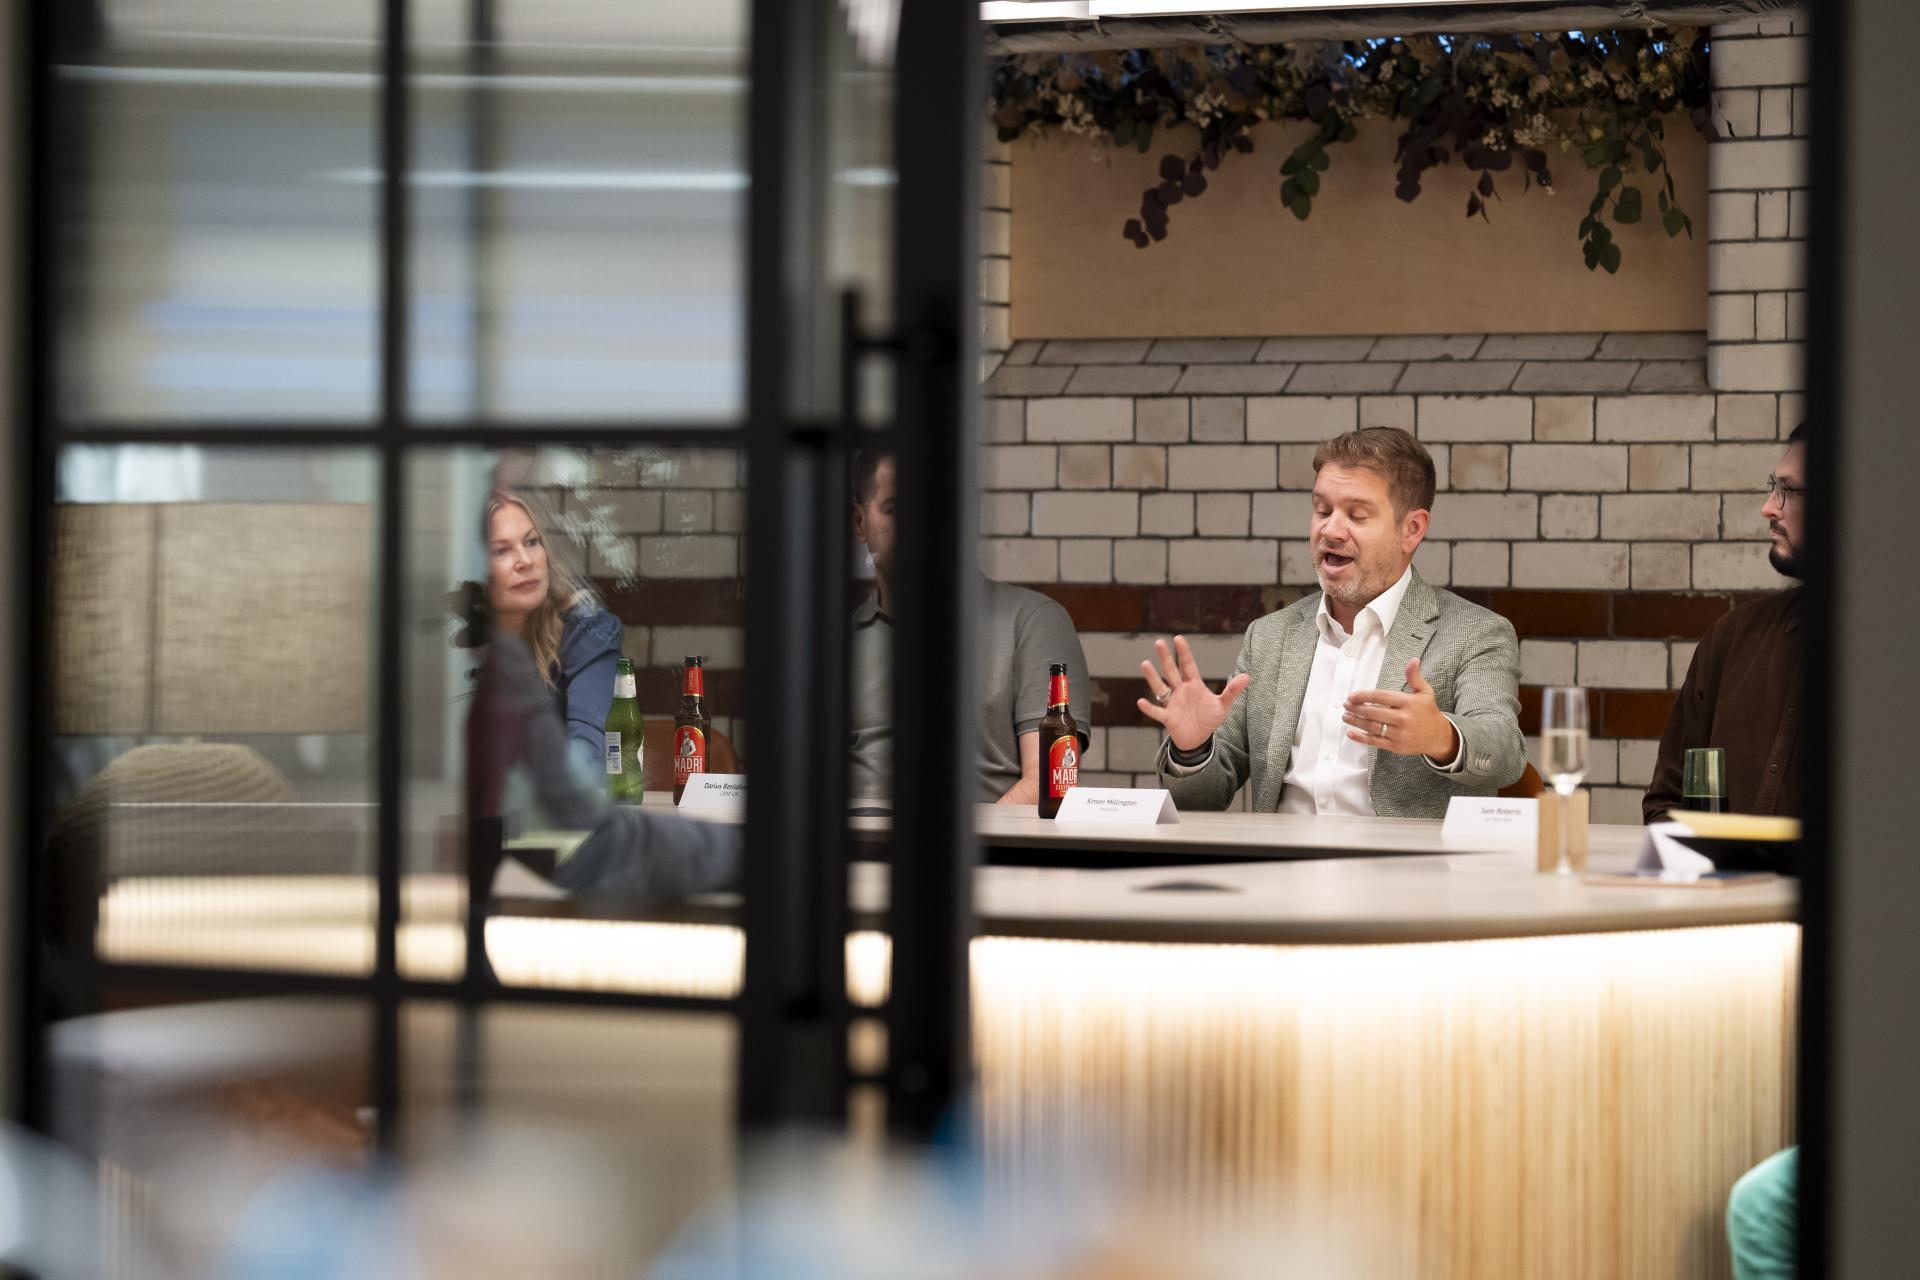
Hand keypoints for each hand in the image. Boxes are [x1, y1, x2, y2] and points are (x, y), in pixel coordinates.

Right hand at [1136, 636, 1251, 751]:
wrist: (1198, 739)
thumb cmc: (1208, 719)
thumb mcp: (1223, 705)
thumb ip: (1232, 691)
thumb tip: (1247, 676)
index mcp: (1193, 685)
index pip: (1188, 665)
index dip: (1183, 652)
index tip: (1178, 638)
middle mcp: (1180, 691)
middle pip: (1171, 671)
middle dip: (1166, 658)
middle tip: (1159, 642)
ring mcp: (1172, 703)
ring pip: (1161, 688)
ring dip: (1153, 677)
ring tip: (1145, 664)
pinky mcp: (1168, 718)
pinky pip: (1157, 712)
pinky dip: (1149, 708)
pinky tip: (1141, 701)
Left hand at [1341, 658, 1459, 763]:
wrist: (1439, 736)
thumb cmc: (1428, 712)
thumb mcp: (1425, 692)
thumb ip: (1414, 677)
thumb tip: (1413, 660)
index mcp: (1408, 703)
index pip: (1382, 697)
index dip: (1365, 696)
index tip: (1352, 696)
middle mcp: (1403, 718)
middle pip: (1374, 712)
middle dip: (1357, 708)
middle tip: (1346, 705)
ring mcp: (1399, 733)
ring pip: (1372, 727)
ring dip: (1356, 722)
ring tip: (1345, 716)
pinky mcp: (1395, 746)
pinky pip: (1375, 741)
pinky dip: (1361, 738)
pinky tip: (1350, 733)